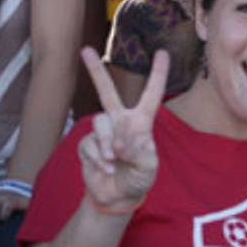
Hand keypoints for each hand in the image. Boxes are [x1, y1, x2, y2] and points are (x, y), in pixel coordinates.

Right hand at [77, 47, 168, 212]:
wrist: (118, 196)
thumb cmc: (139, 178)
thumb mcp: (149, 166)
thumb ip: (140, 151)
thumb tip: (120, 142)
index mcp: (142, 122)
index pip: (151, 95)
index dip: (157, 74)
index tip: (162, 52)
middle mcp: (120, 122)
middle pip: (107, 92)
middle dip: (96, 71)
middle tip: (85, 50)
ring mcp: (102, 132)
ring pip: (100, 123)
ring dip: (107, 143)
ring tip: (114, 159)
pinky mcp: (87, 144)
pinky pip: (90, 143)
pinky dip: (98, 157)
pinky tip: (106, 168)